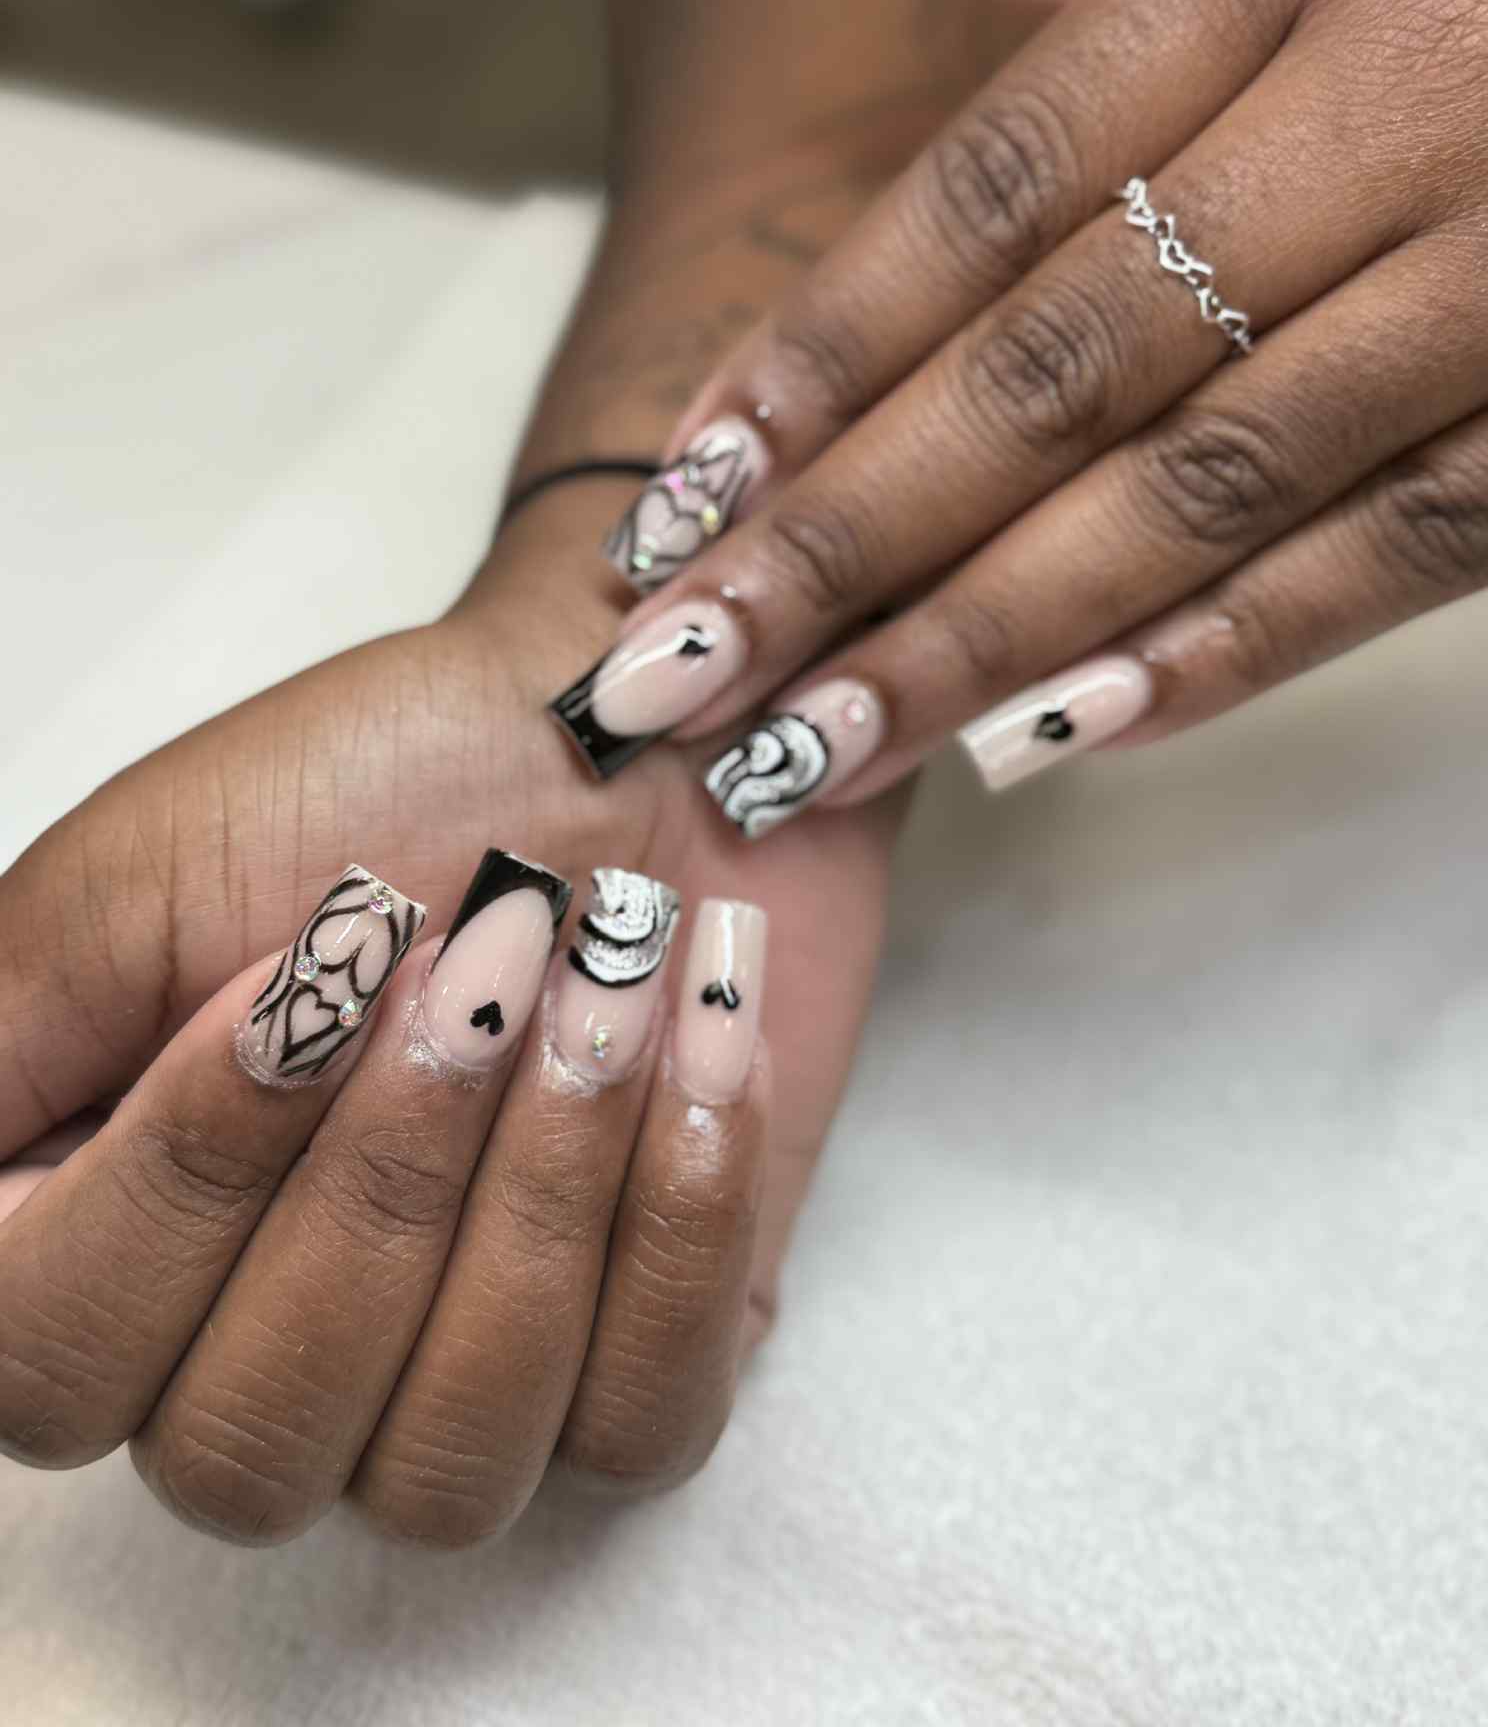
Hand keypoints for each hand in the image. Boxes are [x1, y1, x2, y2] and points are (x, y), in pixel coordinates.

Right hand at [0, 484, 898, 1543]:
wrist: (625, 738)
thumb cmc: (377, 788)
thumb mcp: (132, 886)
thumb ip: (2, 1056)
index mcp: (105, 1243)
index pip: (52, 1371)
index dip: (181, 1188)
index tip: (295, 990)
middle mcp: (258, 1355)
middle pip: (248, 1446)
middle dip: (381, 1182)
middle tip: (477, 972)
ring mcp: (449, 1389)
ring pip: (441, 1470)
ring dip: (537, 1195)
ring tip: (602, 988)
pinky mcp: (635, 1371)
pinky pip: (638, 1423)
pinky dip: (675, 1219)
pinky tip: (697, 1049)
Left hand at [575, 0, 1487, 828]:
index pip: (1002, 183)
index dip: (826, 349)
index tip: (693, 492)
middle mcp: (1409, 96)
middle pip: (1063, 364)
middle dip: (852, 544)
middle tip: (682, 677)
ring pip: (1212, 486)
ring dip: (994, 641)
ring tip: (821, 747)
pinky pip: (1409, 544)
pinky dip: (1229, 650)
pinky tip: (1062, 734)